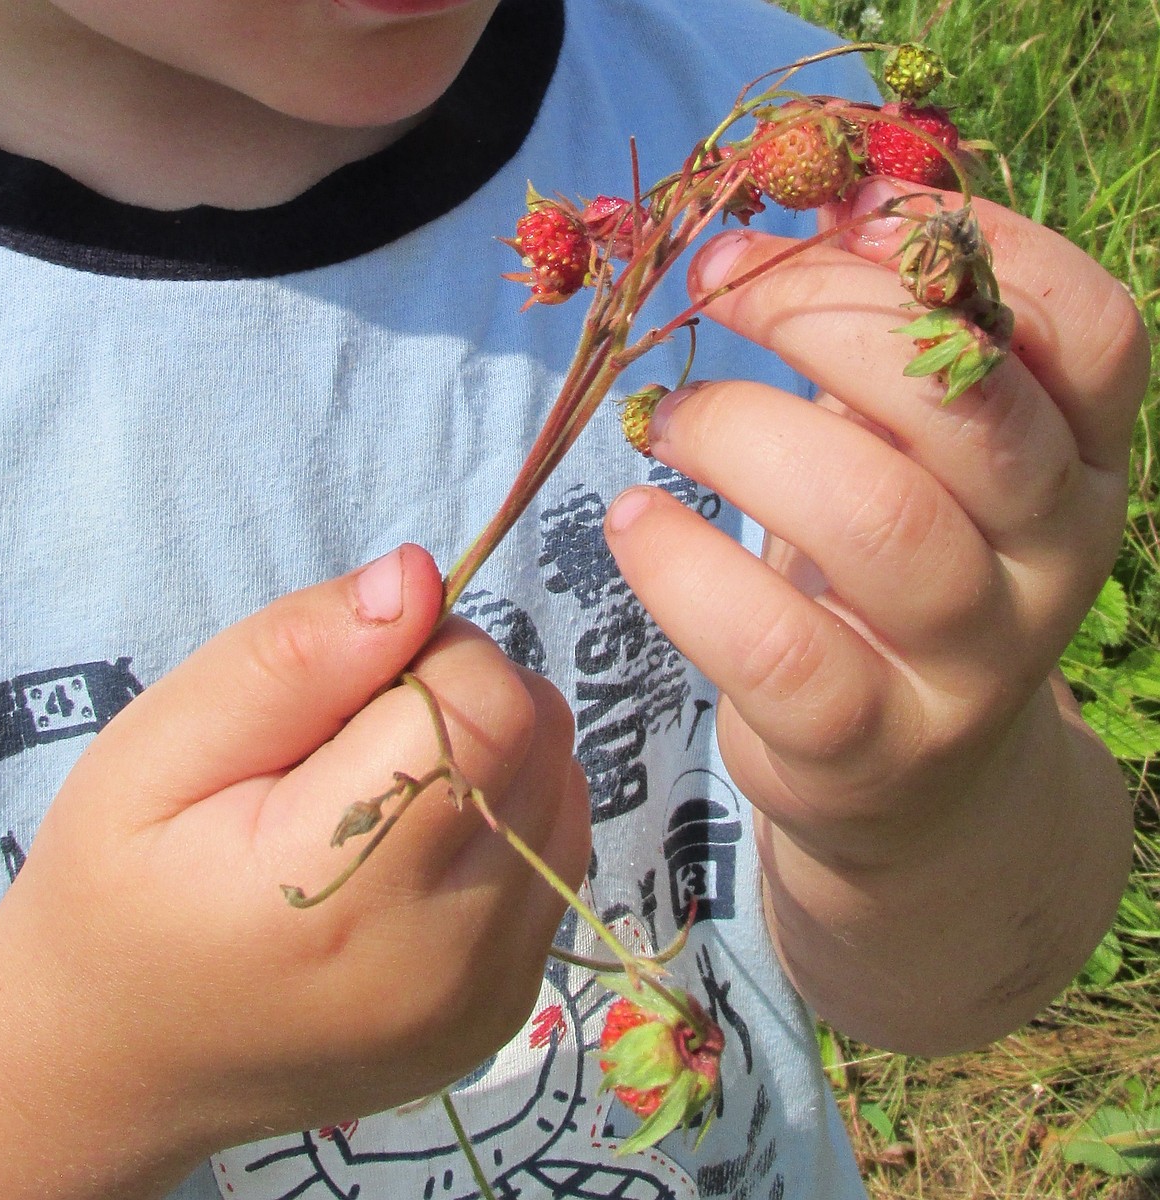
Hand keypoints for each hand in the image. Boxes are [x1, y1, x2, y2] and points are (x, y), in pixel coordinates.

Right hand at [0, 544, 588, 1199]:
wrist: (124, 1062)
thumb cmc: (121, 890)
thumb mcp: (159, 749)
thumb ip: (292, 654)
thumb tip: (418, 576)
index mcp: (346, 890)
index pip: (488, 702)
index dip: (430, 651)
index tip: (350, 684)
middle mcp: (448, 956)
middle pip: (540, 735)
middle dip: (464, 692)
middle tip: (354, 741)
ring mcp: (493, 992)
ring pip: (564, 784)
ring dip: (493, 751)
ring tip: (382, 793)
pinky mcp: (512, 1004)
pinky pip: (560, 851)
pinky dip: (507, 814)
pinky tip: (418, 842)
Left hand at [602, 181, 1146, 1051]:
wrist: (908, 785)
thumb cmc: (892, 588)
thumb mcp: (913, 463)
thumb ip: (882, 356)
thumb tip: (804, 209)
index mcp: (1083, 466)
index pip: (1088, 330)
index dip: (966, 248)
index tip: (840, 210)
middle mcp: (1054, 558)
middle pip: (967, 405)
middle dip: (821, 316)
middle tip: (715, 286)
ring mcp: (971, 664)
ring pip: (877, 518)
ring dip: (743, 435)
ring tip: (664, 420)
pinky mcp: (870, 745)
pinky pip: (778, 645)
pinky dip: (685, 568)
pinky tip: (631, 523)